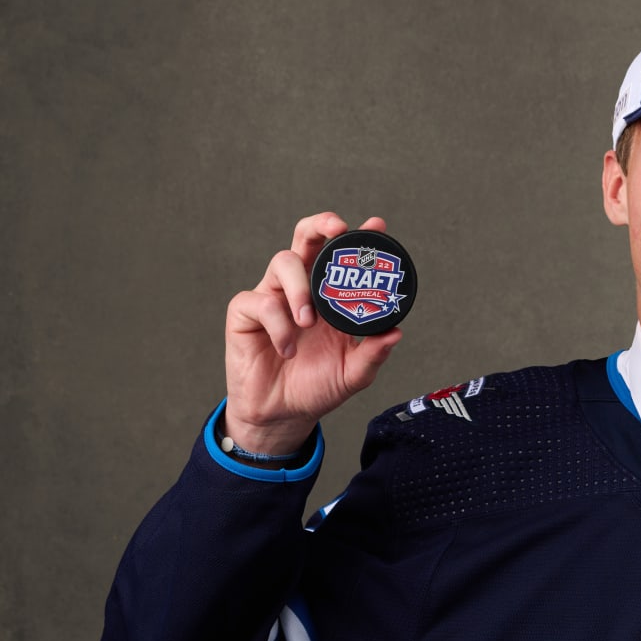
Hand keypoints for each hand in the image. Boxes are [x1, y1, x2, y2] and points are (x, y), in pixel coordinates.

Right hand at [222, 212, 403, 453]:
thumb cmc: (315, 387)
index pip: (342, 258)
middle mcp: (301, 289)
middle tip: (337, 229)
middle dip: (321, 225)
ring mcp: (272, 296)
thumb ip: (373, 354)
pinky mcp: (245, 313)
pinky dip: (278, 325)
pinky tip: (288, 349)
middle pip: (306, 239)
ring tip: (308, 321)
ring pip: (283, 261)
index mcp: (329, 298)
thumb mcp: (353, 374)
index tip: (376, 226)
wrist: (282, 415)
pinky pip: (260, 302)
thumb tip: (396, 332)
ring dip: (299, 286)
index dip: (358, 238)